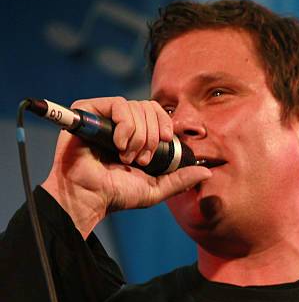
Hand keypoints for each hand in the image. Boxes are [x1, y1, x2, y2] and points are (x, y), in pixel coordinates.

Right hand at [42, 97, 210, 237]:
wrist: (91, 196)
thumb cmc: (117, 194)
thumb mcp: (156, 189)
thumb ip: (180, 180)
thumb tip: (207, 172)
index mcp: (136, 134)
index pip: (157, 112)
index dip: (165, 123)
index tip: (165, 140)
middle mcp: (120, 123)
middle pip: (148, 108)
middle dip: (151, 135)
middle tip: (142, 159)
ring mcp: (104, 116)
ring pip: (136, 107)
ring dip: (138, 136)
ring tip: (126, 157)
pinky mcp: (88, 112)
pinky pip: (118, 105)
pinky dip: (124, 125)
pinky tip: (119, 145)